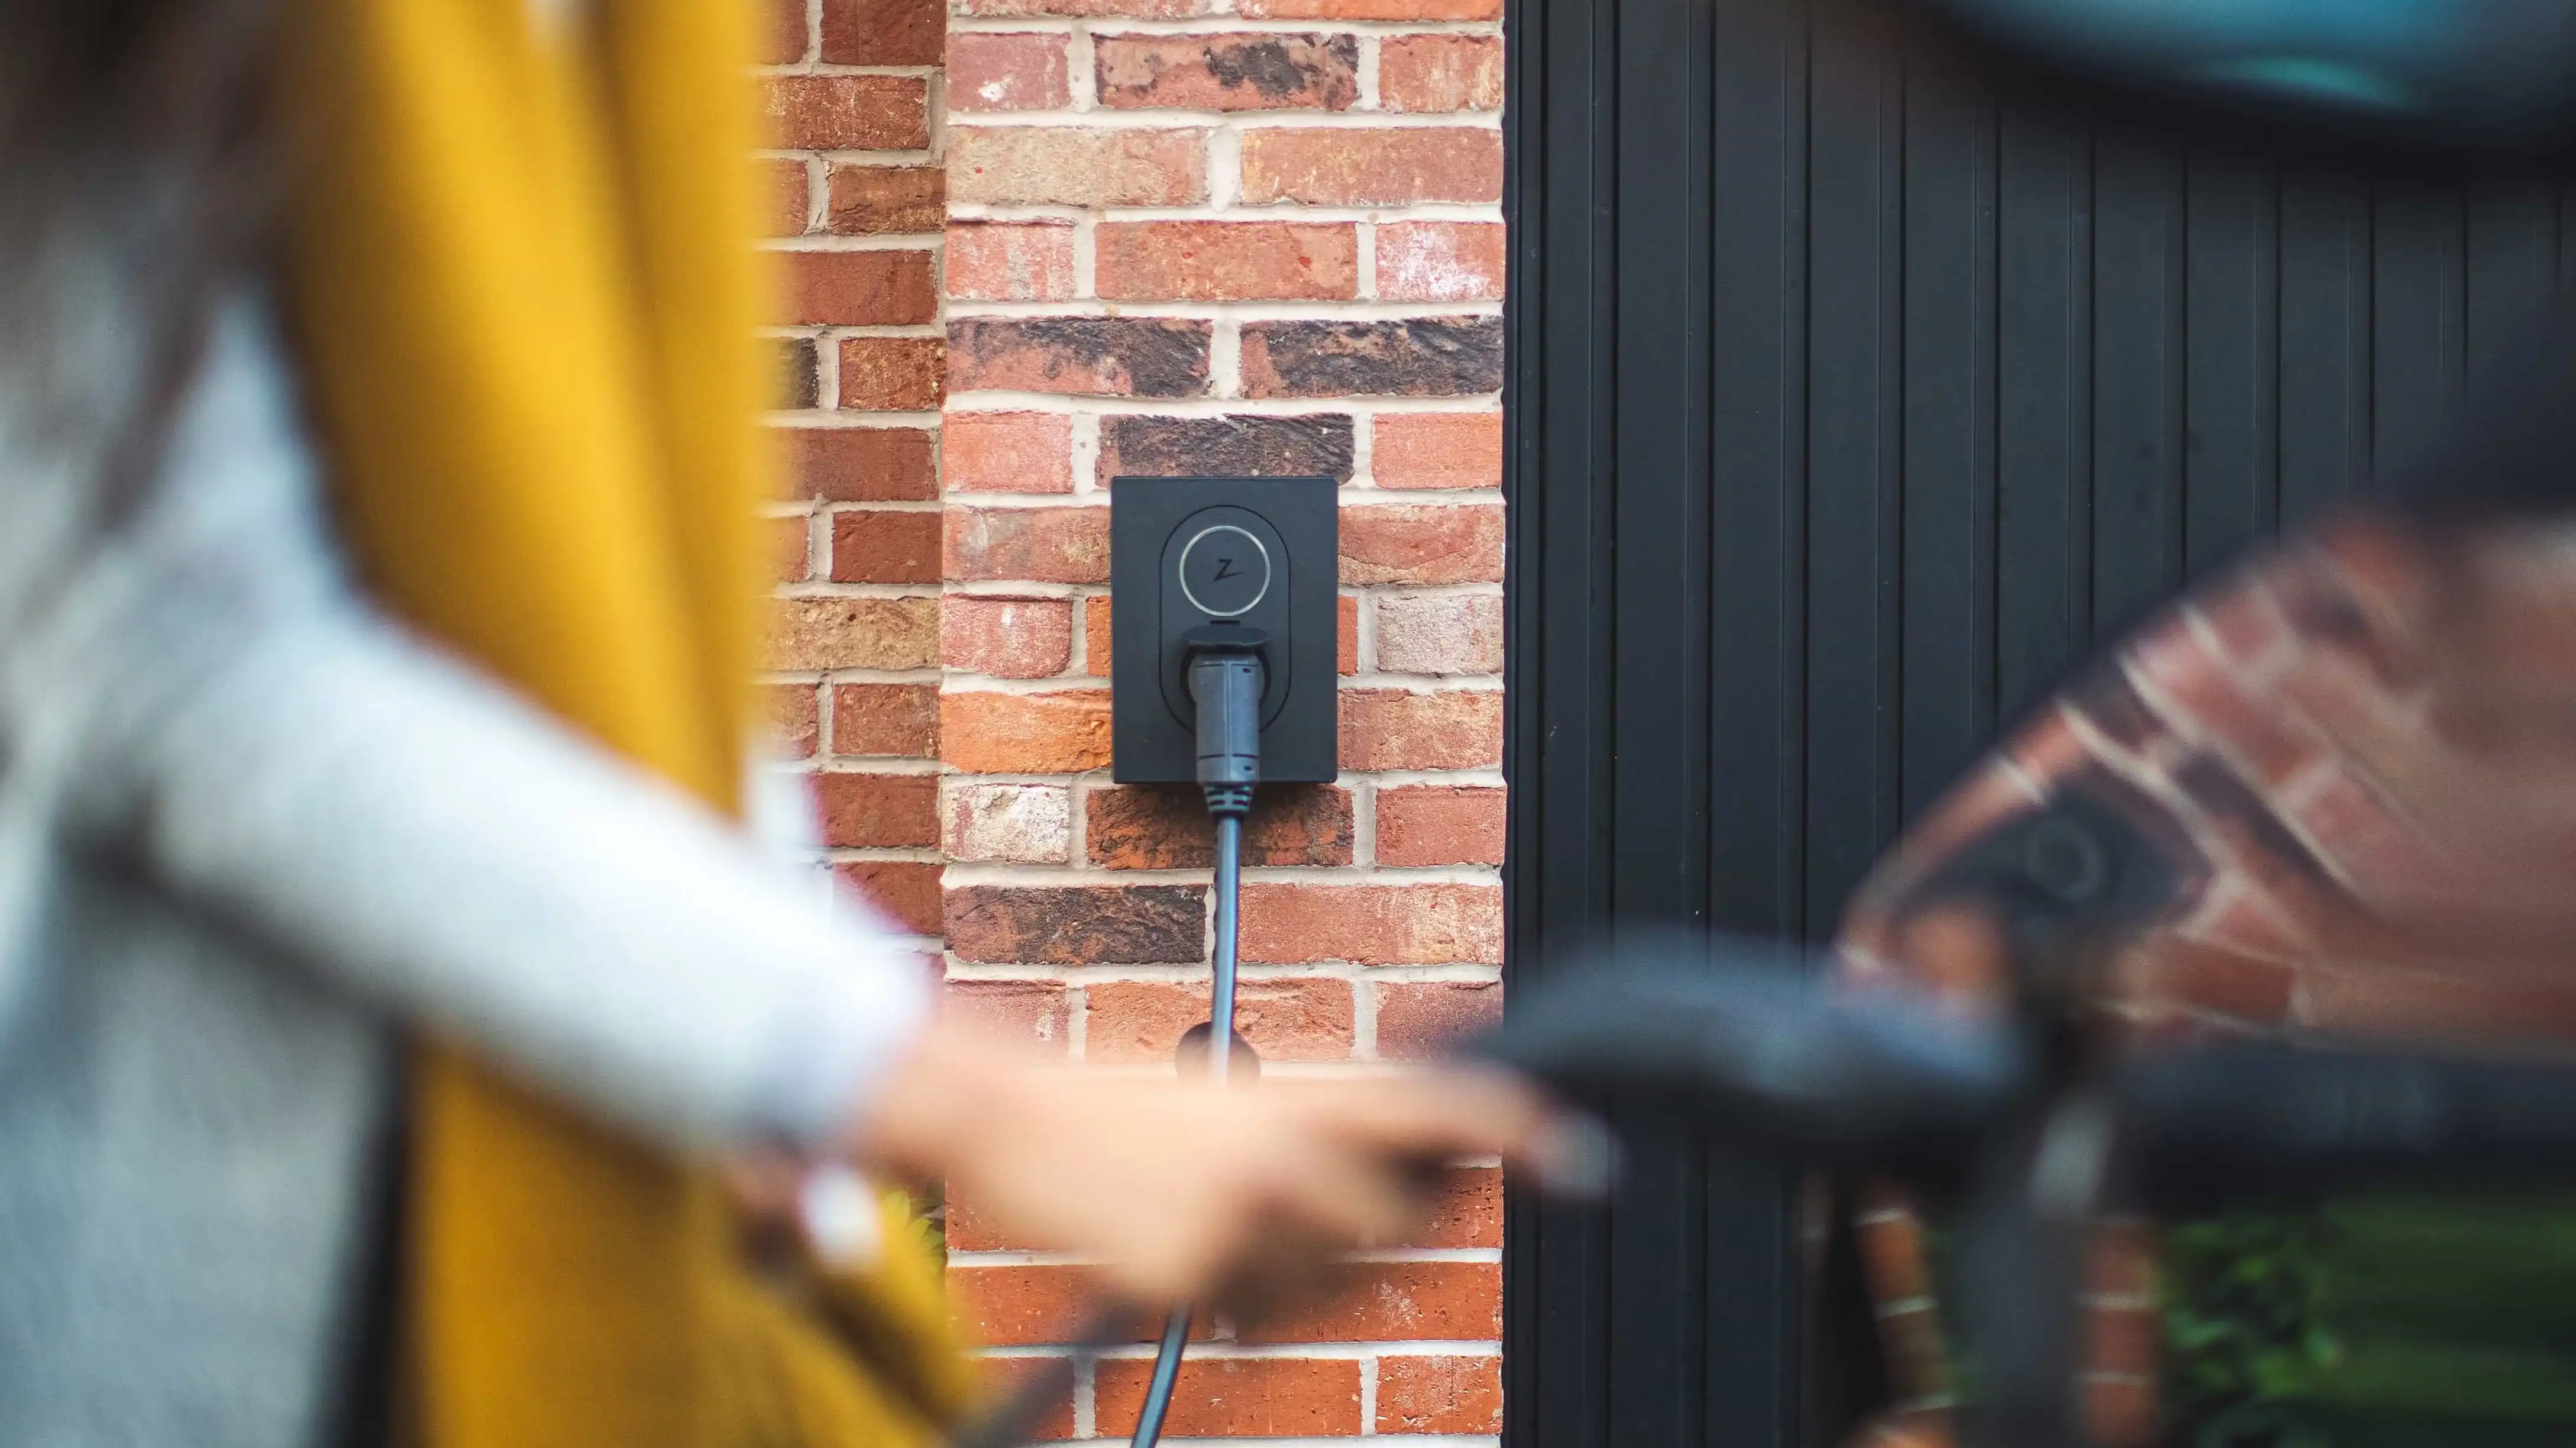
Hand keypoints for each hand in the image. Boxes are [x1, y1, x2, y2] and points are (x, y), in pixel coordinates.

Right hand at [840, 1019, 1592, 1307]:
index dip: (1523, 1130)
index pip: (1443, 1103)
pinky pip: (1255, 1318)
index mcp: (1309, 1094)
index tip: (1584, 1160)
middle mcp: (1291, 1149)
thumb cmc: (1142, 1114)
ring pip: (1326, 1287)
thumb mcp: (1249, 1105)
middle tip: (1290, 1205)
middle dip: (1365, 1236)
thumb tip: (1422, 1196)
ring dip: (1289, 1275)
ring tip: (1219, 1218)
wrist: (1024, 1123)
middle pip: (1398, 1229)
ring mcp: (1244, 1213)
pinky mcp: (1195, 1271)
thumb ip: (1335, 1137)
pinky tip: (1183, 1249)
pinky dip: (1228, 1300)